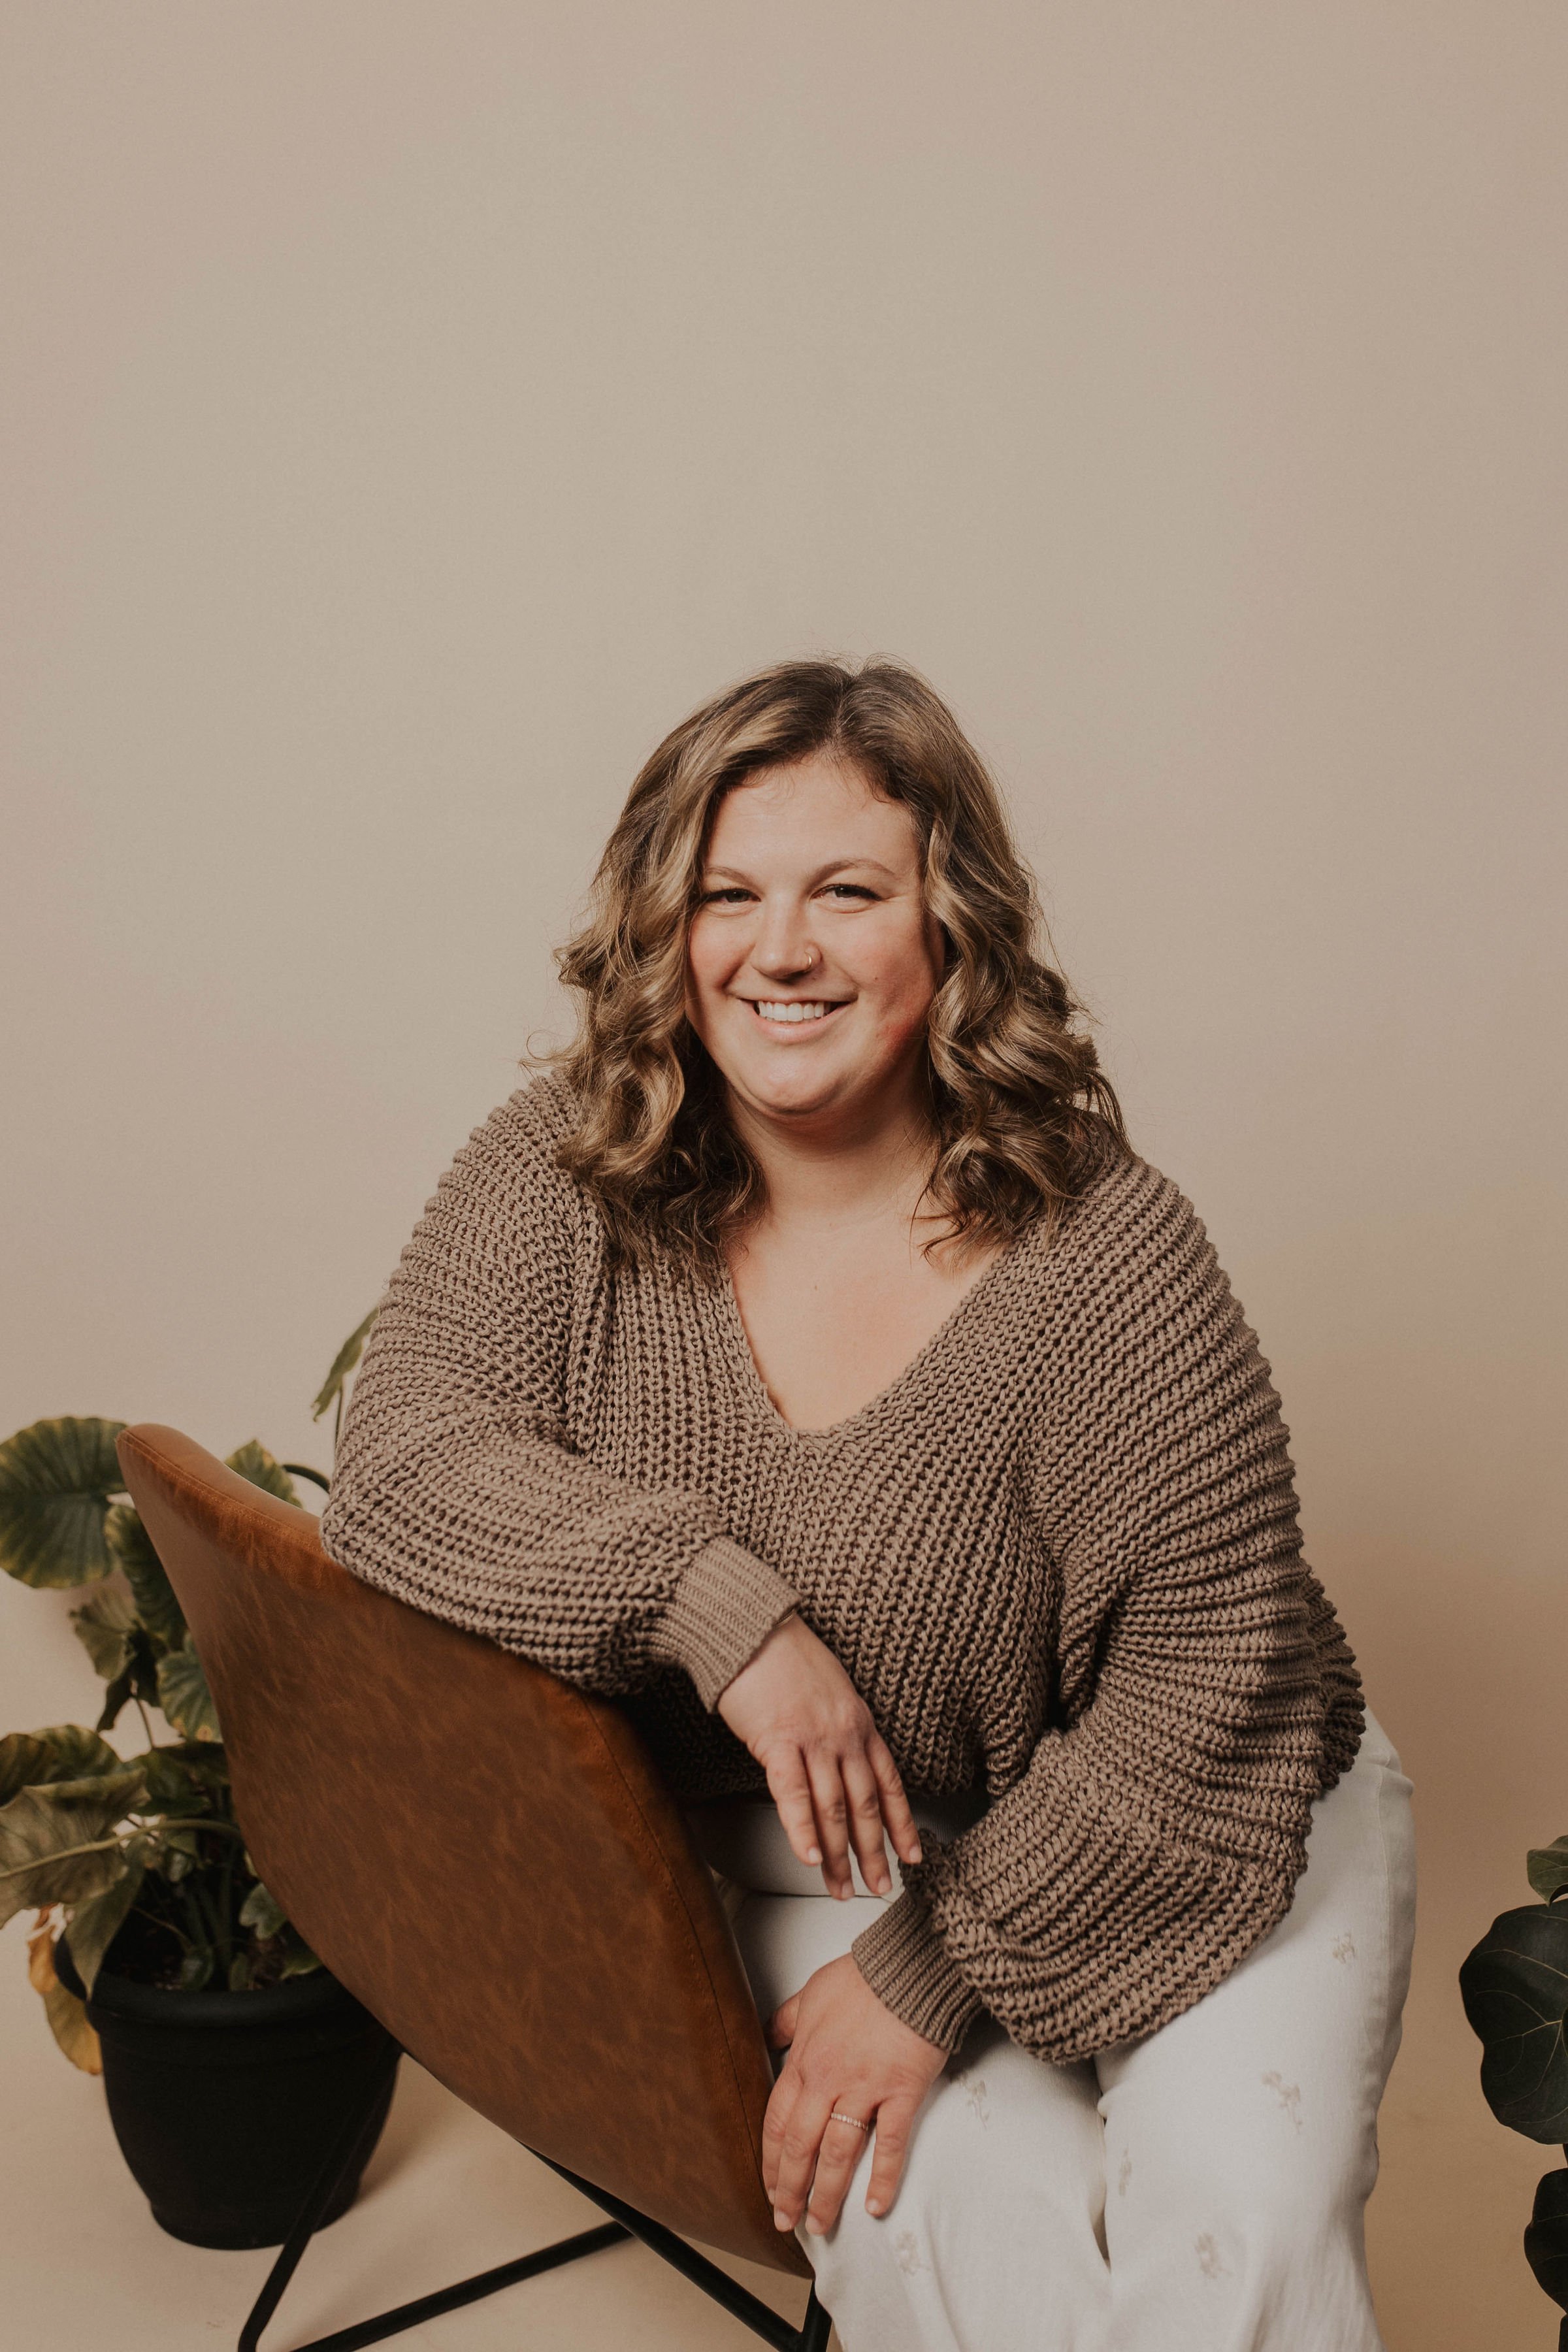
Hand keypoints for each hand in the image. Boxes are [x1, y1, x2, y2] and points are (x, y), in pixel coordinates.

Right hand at [716, 1613, 921, 1897]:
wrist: (752, 1628)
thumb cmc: (785, 1655)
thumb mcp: (830, 1691)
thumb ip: (839, 1729)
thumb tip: (838, 1765)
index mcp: (860, 1723)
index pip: (890, 1784)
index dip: (903, 1824)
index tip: (912, 1857)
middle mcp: (844, 1734)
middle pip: (865, 1806)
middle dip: (874, 1854)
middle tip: (878, 1888)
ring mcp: (813, 1739)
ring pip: (833, 1809)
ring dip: (839, 1856)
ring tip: (841, 1888)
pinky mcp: (778, 1741)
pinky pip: (794, 1795)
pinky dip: (803, 1831)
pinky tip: (810, 1858)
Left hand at [764, 1954, 946, 2233]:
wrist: (908, 1966)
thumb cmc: (863, 1976)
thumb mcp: (811, 1993)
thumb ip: (787, 2020)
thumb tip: (767, 2035)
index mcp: (805, 2059)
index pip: (778, 2121)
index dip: (772, 2160)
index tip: (770, 2188)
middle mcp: (828, 2080)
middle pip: (800, 2147)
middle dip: (790, 2190)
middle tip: (788, 2221)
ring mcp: (864, 2089)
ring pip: (836, 2153)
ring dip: (826, 2195)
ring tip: (821, 2225)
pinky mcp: (901, 2092)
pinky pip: (889, 2143)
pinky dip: (882, 2178)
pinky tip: (874, 2205)